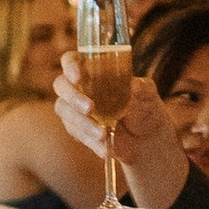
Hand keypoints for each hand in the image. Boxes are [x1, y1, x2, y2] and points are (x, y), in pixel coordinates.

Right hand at [56, 66, 188, 208]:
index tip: (79, 76)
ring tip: (102, 134)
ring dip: (82, 123)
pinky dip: (89, 141)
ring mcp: (75, 109)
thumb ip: (141, 87)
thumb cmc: (146, 106)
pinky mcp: (77, 129)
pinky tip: (104, 148)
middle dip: (73, 97)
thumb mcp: (148, 94)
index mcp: (93, 69)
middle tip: (90, 108)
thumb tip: (133, 85)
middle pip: (61, 85)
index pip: (71, 60)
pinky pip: (75, 133)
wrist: (147, 138)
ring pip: (65, 111)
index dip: (70, 66)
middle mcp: (80, 86)